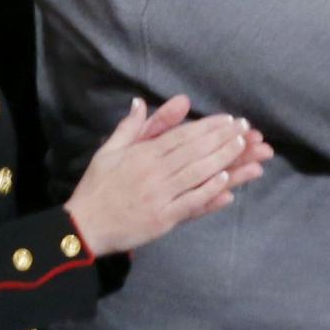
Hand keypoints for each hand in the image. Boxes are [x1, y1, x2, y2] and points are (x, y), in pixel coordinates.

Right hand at [65, 96, 267, 257]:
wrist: (83, 228)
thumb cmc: (96, 188)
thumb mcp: (108, 152)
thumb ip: (130, 127)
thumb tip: (140, 101)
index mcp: (142, 154)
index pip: (182, 136)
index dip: (208, 126)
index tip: (229, 120)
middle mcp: (154, 172)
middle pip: (195, 151)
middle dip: (223, 138)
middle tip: (246, 129)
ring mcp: (160, 196)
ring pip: (198, 173)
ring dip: (224, 159)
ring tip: (245, 148)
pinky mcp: (163, 218)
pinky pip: (191, 202)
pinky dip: (210, 191)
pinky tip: (227, 181)